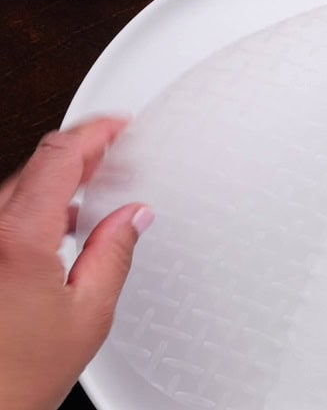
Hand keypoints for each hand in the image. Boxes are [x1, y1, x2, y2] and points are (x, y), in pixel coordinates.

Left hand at [0, 116, 152, 409]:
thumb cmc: (14, 380)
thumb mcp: (88, 314)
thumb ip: (114, 252)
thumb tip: (133, 216)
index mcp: (17, 238)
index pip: (60, 156)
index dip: (95, 132)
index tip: (118, 126)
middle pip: (36, 166)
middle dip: (81, 154)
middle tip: (116, 156)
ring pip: (16, 188)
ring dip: (56, 181)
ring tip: (93, 191)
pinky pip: (2, 214)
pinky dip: (34, 206)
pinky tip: (58, 223)